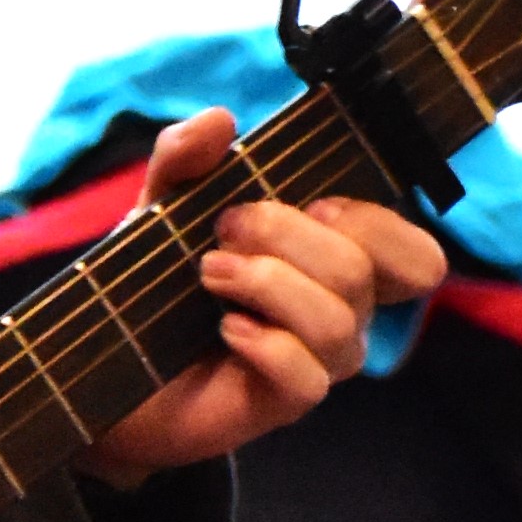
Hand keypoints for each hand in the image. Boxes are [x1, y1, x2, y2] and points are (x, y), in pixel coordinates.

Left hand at [80, 109, 446, 489]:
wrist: (107, 359)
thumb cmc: (156, 279)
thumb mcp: (163, 206)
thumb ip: (185, 159)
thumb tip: (221, 120)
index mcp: (334, 257)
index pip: (414, 254)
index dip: (375, 223)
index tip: (309, 202)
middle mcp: (341, 310)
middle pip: (362, 271)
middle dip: (288, 235)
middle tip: (223, 229)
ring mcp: (317, 359)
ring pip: (340, 323)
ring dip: (268, 284)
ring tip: (209, 273)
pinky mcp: (285, 401)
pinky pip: (308, 376)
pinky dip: (264, 344)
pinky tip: (224, 327)